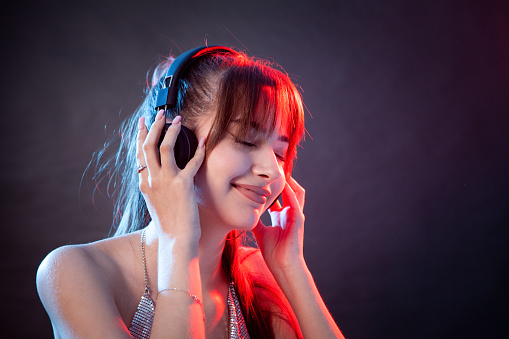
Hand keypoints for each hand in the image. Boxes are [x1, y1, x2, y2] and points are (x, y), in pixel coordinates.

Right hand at [137, 111, 205, 239]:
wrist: (175, 240)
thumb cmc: (168, 224)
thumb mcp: (154, 203)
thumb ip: (153, 186)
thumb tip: (156, 175)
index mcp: (144, 184)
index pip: (139, 154)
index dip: (141, 136)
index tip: (143, 123)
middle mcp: (152, 180)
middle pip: (148, 146)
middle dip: (154, 126)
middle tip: (160, 114)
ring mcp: (166, 181)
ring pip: (164, 147)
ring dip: (171, 131)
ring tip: (177, 120)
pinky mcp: (183, 185)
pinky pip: (192, 162)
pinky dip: (199, 150)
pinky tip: (203, 141)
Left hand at [253, 176, 305, 272]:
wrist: (283, 266)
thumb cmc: (273, 252)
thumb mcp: (260, 232)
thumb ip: (255, 221)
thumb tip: (245, 212)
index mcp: (282, 216)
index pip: (280, 196)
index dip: (273, 186)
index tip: (263, 177)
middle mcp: (290, 213)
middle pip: (290, 190)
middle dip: (284, 179)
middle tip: (274, 168)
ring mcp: (296, 215)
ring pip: (296, 191)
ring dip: (289, 181)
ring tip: (281, 169)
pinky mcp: (298, 218)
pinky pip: (295, 200)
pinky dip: (289, 190)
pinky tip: (282, 182)